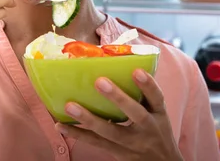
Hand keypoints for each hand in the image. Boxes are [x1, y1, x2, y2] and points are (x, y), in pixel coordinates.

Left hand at [55, 69, 182, 160]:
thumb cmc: (156, 131)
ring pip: (110, 131)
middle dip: (118, 98)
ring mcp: (132, 143)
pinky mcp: (117, 152)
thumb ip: (144, 95)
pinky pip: (96, 143)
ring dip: (89, 119)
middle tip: (100, 81)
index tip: (136, 71)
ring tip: (70, 106)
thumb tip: (121, 66)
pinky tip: (61, 125)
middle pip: (136, 114)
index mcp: (158, 114)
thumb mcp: (158, 114)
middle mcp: (148, 128)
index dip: (148, 85)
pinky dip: (77, 133)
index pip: (157, 98)